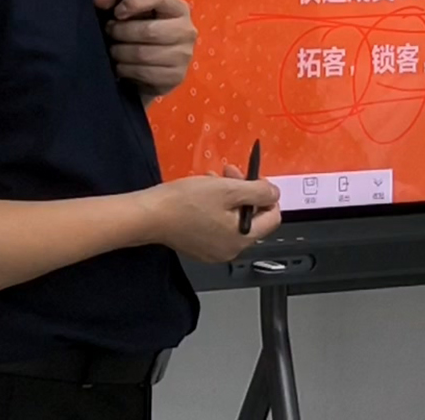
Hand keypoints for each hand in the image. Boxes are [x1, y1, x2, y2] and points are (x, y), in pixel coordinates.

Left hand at [95, 0, 196, 96]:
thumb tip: (99, 0)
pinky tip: (122, 66)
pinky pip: (144, 73)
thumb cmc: (141, 30)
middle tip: (110, 32)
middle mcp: (186, 30)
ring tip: (114, 50)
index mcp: (177, 8)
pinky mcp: (176, 76)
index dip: (134, 2)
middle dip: (121, 32)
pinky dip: (126, 70)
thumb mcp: (128, 10)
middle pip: (149, 30)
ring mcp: (183, 55)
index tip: (117, 12)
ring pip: (143, 54)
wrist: (155, 64)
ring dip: (121, 53)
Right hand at [143, 167, 281, 262]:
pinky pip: (216, 226)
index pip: (273, 218)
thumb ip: (258, 191)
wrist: (150, 215)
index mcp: (242, 238)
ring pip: (233, 220)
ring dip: (228, 196)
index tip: (252, 179)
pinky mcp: (198, 247)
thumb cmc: (186, 202)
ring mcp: (214, 251)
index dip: (266, 194)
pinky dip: (214, 208)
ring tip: (211, 180)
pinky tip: (201, 195)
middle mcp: (231, 250)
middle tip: (229, 173)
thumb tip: (275, 194)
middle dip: (243, 191)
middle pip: (251, 218)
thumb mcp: (227, 189)